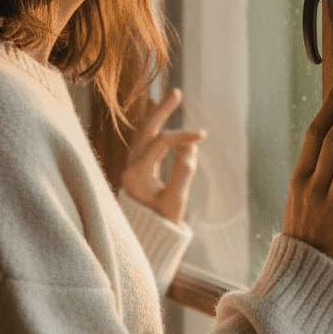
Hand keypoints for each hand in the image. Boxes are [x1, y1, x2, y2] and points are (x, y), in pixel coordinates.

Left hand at [122, 88, 205, 224]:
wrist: (146, 241)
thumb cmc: (162, 225)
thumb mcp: (175, 202)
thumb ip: (183, 173)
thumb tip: (191, 148)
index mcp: (136, 174)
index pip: (161, 143)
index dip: (183, 136)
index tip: (203, 137)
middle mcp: (129, 167)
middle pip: (145, 130)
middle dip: (161, 111)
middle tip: (177, 92)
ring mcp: (131, 167)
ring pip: (143, 134)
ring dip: (158, 116)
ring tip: (171, 98)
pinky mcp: (136, 170)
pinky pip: (145, 143)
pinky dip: (156, 129)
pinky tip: (164, 119)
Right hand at [284, 81, 332, 270]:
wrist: (299, 279)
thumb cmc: (305, 237)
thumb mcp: (299, 202)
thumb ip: (313, 175)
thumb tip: (330, 146)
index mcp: (299, 180)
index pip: (314, 135)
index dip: (329, 108)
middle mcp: (312, 189)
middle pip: (332, 142)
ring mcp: (329, 207)